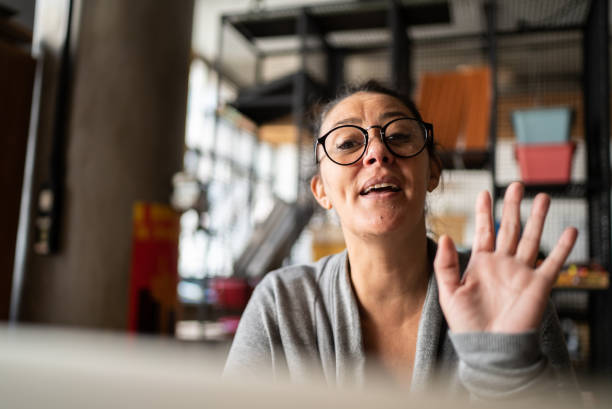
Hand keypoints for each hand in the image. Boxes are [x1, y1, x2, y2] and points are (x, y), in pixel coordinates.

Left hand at [433, 182, 577, 332]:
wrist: (489, 349)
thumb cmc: (466, 324)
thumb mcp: (448, 292)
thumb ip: (445, 265)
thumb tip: (444, 236)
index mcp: (481, 263)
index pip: (484, 231)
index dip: (484, 212)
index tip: (485, 192)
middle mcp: (503, 264)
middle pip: (510, 229)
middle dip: (513, 207)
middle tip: (517, 185)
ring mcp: (522, 273)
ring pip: (532, 239)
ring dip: (538, 219)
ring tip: (543, 197)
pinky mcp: (538, 285)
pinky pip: (553, 263)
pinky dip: (563, 247)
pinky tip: (570, 230)